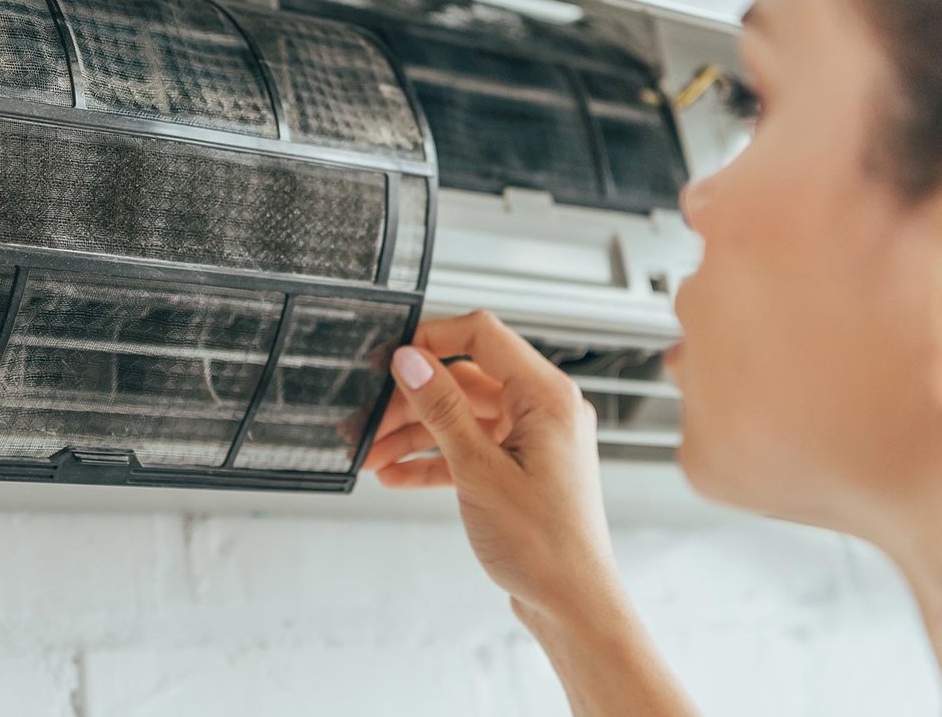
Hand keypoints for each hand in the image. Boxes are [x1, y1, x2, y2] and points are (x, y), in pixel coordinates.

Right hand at [364, 311, 622, 623]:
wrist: (573, 606)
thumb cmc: (546, 545)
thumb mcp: (478, 469)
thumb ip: (441, 409)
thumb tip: (410, 361)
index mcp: (547, 396)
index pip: (482, 335)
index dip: (432, 339)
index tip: (391, 358)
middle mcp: (545, 410)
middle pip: (464, 380)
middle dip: (411, 401)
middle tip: (369, 420)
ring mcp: (533, 440)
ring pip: (461, 417)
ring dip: (414, 435)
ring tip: (372, 453)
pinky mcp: (520, 469)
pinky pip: (470, 448)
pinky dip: (434, 460)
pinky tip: (396, 475)